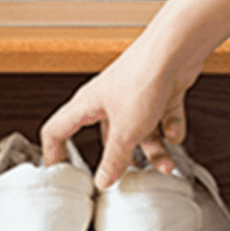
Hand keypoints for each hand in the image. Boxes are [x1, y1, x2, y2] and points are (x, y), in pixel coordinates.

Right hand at [40, 29, 196, 189]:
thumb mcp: (126, 132)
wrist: (176, 50)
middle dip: (124, 158)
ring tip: (166, 163)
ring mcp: (134, 96)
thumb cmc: (143, 79)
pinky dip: (170, 128)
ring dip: (154, 149)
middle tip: (131, 176)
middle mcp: (108, 100)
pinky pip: (162, 119)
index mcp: (88, 105)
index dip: (53, 151)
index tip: (57, 171)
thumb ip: (114, 159)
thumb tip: (103, 180)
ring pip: (140, 132)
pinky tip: (174, 132)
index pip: (57, 130)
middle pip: (110, 138)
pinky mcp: (159, 93)